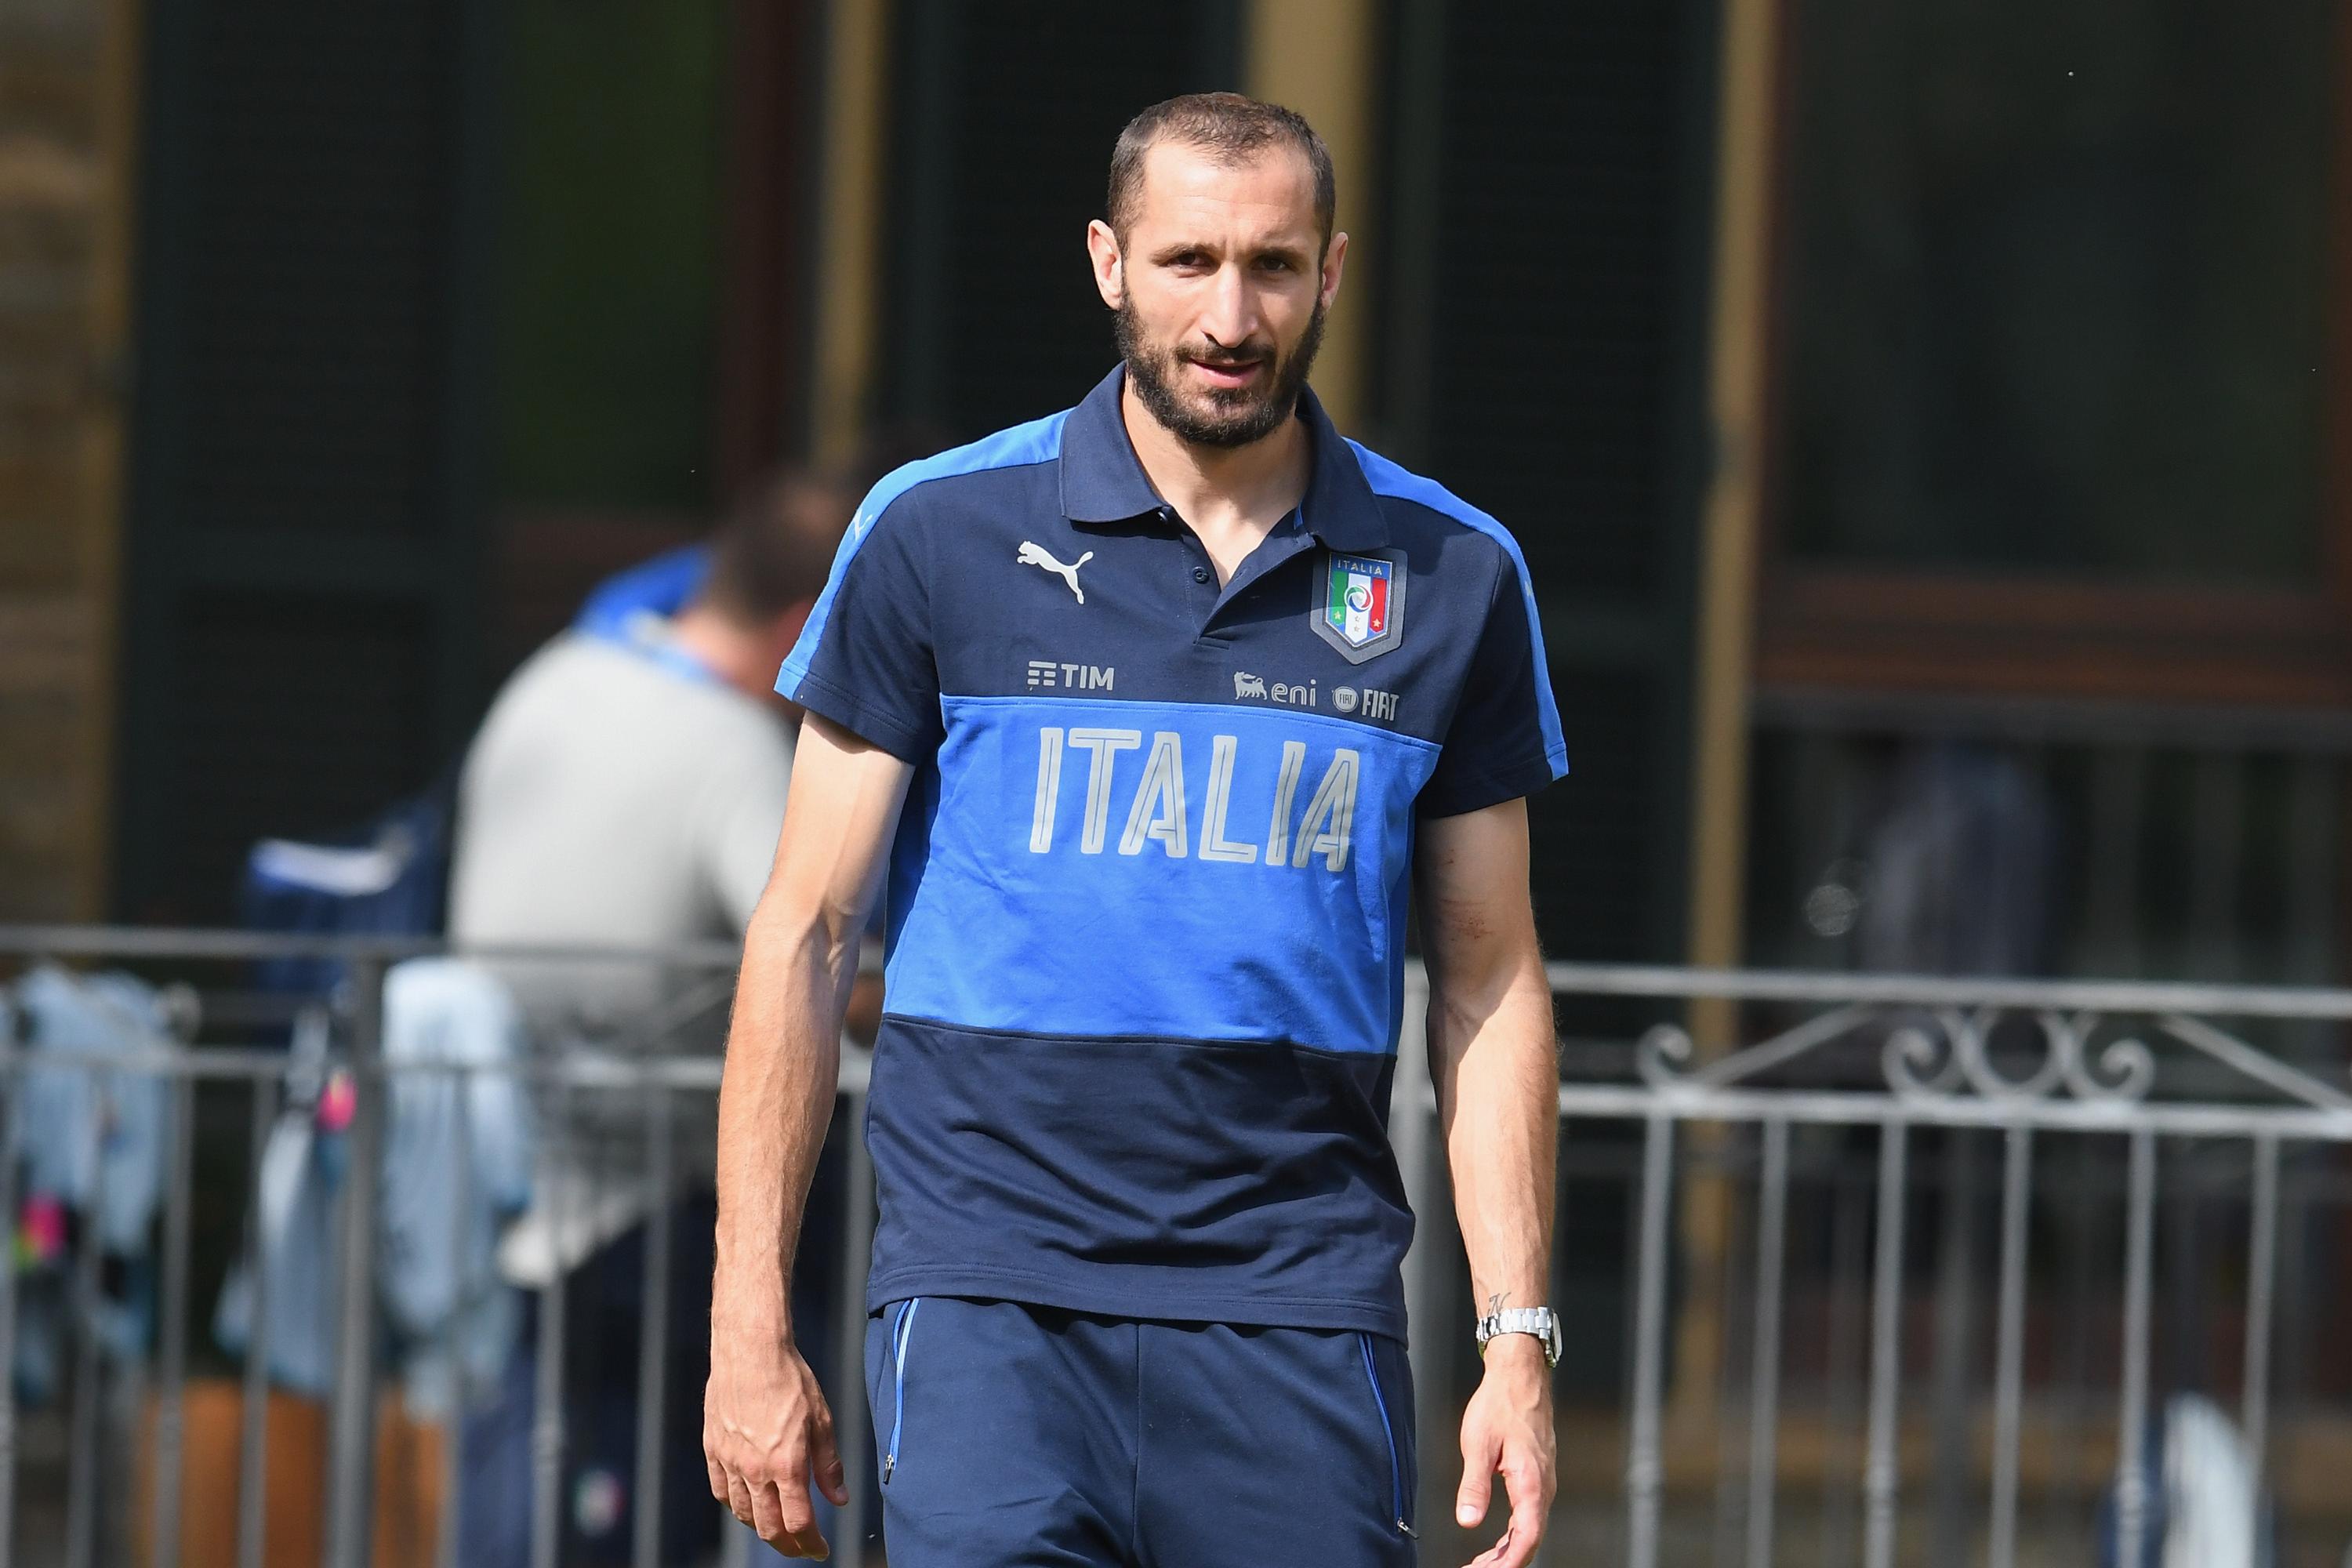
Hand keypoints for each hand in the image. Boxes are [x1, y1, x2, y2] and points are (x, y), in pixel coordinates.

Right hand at [705, 1306, 848, 1558]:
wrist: (751, 1351)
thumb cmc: (791, 1381)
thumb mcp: (822, 1421)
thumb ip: (829, 1466)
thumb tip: (839, 1499)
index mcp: (787, 1465)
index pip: (799, 1522)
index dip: (811, 1544)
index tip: (820, 1550)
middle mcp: (756, 1470)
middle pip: (768, 1527)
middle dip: (787, 1545)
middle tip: (800, 1547)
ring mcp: (730, 1461)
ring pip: (743, 1513)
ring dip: (761, 1527)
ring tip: (776, 1527)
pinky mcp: (713, 1449)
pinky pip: (721, 1491)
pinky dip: (735, 1505)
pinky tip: (746, 1504)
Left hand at [1454, 1335, 1555, 1567]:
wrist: (1519, 1376)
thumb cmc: (1500, 1404)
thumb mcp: (1478, 1444)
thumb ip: (1474, 1485)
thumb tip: (1468, 1520)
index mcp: (1531, 1482)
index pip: (1527, 1538)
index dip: (1508, 1563)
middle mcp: (1543, 1487)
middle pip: (1529, 1540)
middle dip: (1503, 1562)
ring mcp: (1543, 1483)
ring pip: (1530, 1530)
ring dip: (1507, 1551)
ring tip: (1480, 1564)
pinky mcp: (1537, 1477)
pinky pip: (1529, 1516)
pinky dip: (1513, 1535)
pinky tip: (1496, 1542)